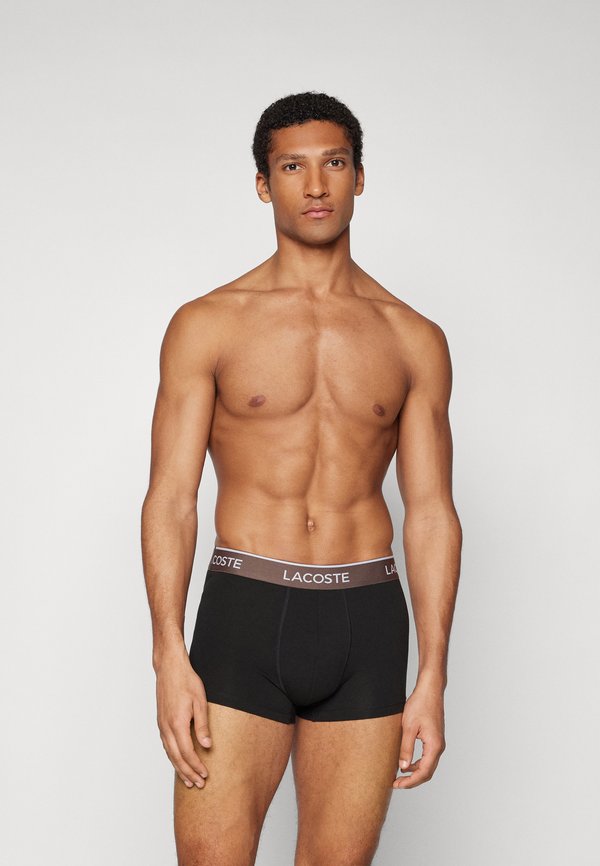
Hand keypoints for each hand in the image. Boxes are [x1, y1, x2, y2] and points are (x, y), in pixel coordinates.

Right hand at [155, 648, 211, 788]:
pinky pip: (166, 745)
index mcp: (177, 724)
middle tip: (198, 785)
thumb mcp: (200, 702)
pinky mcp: (161, 722)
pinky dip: (172, 757)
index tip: (205, 775)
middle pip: (176, 757)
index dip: (196, 766)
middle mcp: (166, 728)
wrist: (169, 668)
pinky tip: (178, 760)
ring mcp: (161, 725)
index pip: (187, 753)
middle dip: (188, 772)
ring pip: (169, 753)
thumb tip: (207, 746)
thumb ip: (202, 725)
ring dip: (179, 768)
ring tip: (188, 780)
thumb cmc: (186, 682)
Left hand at [393, 679, 445, 788]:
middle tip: (396, 784)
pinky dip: (417, 763)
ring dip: (414, 773)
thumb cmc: (420, 705)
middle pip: (427, 772)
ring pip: (427, 765)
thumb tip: (403, 767)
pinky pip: (427, 757)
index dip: (410, 781)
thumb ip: (406, 748)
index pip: (423, 772)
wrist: (430, 690)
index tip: (397, 785)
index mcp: (434, 746)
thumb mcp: (408, 727)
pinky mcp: (434, 739)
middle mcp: (439, 747)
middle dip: (412, 780)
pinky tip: (406, 763)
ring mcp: (437, 743)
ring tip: (399, 775)